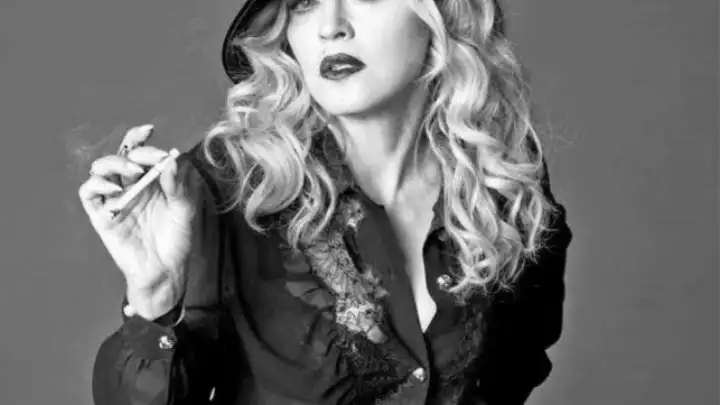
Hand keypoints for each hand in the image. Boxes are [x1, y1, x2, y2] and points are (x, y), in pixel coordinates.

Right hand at [78, 124, 199, 319]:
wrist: (166, 271)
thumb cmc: (178, 240)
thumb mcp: (185, 211)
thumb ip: (178, 186)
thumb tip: (172, 159)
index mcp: (152, 180)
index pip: (142, 151)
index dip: (141, 139)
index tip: (151, 131)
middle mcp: (132, 185)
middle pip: (122, 155)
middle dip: (134, 150)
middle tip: (149, 158)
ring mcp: (116, 199)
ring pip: (101, 168)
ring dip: (114, 163)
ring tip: (134, 171)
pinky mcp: (102, 215)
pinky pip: (89, 193)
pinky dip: (96, 184)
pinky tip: (112, 187)